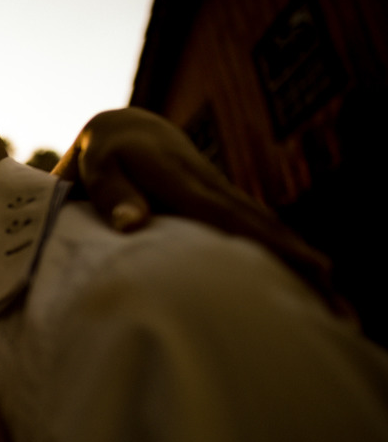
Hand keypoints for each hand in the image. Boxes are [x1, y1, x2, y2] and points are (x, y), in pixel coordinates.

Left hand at [57, 107, 349, 316]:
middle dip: (305, 266)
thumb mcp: (99, 168)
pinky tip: (310, 289)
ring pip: (269, 233)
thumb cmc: (105, 157)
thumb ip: (112, 194)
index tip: (311, 270)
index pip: (233, 218)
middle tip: (343, 310)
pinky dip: (285, 258)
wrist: (124, 130)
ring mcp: (223, 197)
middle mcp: (214, 189)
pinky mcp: (224, 208)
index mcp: (185, 183)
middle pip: (266, 230)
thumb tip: (131, 224)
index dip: (270, 244)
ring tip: (341, 312)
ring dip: (305, 268)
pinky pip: (258, 233)